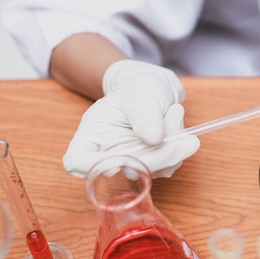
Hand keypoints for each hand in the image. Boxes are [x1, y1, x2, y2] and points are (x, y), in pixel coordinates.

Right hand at [63, 60, 199, 177]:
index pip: (77, 160)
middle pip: (126, 170)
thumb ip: (144, 115)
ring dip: (173, 147)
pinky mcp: (153, 162)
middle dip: (157, 156)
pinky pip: (169, 164)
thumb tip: (154, 139)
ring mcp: (132, 161)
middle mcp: (109, 153)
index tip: (116, 162)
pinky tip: (176, 118)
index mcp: (91, 135)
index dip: (93, 167)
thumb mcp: (138, 95)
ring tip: (175, 111)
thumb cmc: (138, 88)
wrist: (155, 87)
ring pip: (153, 171)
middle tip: (182, 138)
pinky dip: (179, 144)